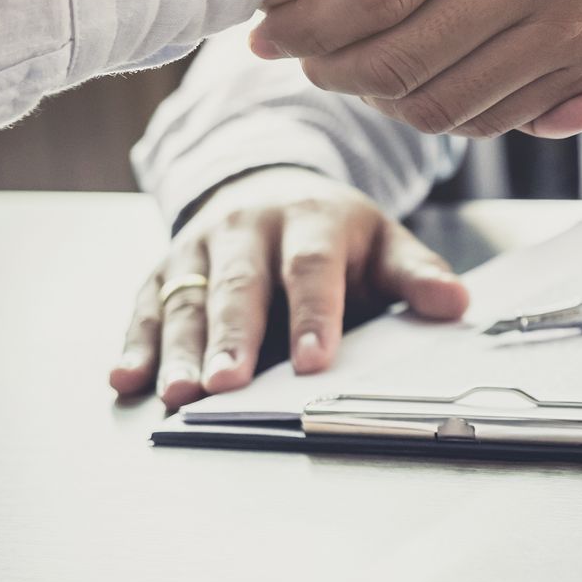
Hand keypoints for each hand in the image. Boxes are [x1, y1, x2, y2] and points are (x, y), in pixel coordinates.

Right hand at [110, 167, 466, 409]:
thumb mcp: (383, 243)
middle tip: (226, 385)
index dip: (315, 316)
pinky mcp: (163, 269)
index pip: (312, 270)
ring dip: (178, 349)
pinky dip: (135, 343)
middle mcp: (247, 228)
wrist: (268, 187)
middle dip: (232, 338)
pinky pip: (146, 306)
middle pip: (238, 286)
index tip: (317, 363)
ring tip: (177, 393)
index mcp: (311, 220)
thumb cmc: (334, 234)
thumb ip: (417, 275)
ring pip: (186, 300)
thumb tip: (456, 304)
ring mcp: (199, 248)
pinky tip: (125, 378)